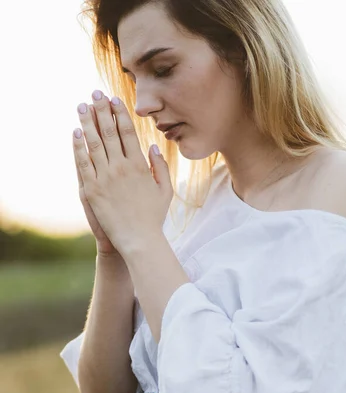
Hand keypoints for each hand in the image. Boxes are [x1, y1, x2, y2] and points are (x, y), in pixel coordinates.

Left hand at [73, 90, 172, 259]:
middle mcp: (122, 168)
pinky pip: (83, 163)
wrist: (139, 240)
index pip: (128, 133)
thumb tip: (153, 146)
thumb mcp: (165, 191)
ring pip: (94, 143)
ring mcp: (105, 178)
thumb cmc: (154, 217)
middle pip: (109, 132)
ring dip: (87, 122)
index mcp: (140, 166)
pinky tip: (76, 132)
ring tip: (82, 106)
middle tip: (95, 94)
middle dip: (102, 111)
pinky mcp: (92, 190)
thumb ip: (160, 167)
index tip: (114, 100)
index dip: (120, 114)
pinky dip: (78, 146)